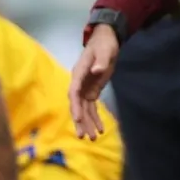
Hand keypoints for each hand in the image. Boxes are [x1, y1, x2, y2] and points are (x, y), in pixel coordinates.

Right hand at [69, 25, 118, 139]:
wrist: (106, 40)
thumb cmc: (103, 44)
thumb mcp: (105, 51)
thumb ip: (101, 61)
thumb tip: (96, 70)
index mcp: (79, 73)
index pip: (74, 91)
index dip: (74, 105)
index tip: (77, 118)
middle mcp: (79, 83)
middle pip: (77, 105)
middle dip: (80, 120)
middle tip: (84, 136)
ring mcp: (85, 88)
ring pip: (84, 109)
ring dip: (88, 123)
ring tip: (93, 138)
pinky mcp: (92, 91)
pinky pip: (92, 107)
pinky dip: (95, 118)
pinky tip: (100, 129)